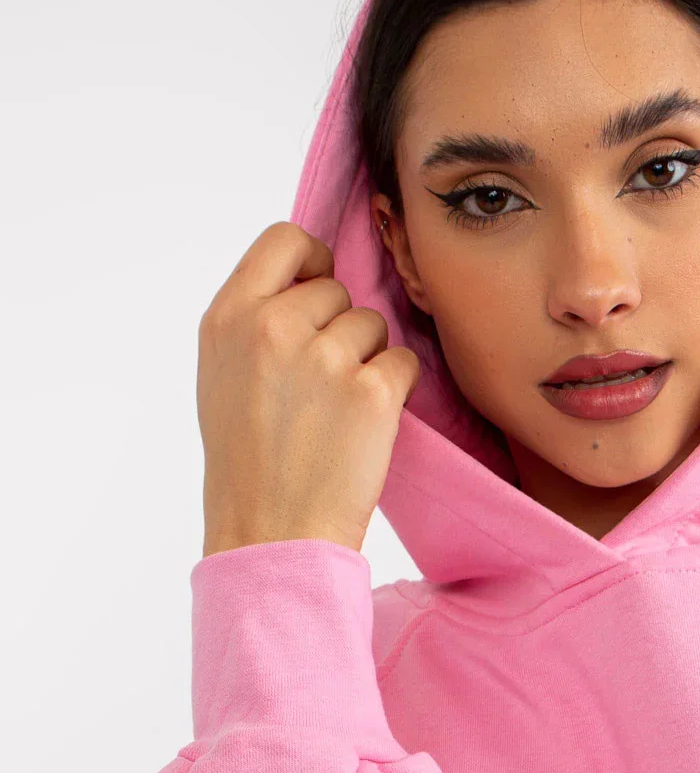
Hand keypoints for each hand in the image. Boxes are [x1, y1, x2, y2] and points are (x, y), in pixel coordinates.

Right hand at [197, 221, 419, 557]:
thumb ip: (255, 321)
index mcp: (228, 318)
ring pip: (373, 325)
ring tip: (338, 411)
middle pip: (337, 290)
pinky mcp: (372, 392)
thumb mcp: (222, 374)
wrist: (271, 532)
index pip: (284, 239)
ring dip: (368, 360)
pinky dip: (397, 388)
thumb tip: (305, 282)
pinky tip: (368, 423)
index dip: (312, 260)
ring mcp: (324, 358)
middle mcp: (273, 327)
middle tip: (322, 385)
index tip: (319, 289)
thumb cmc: (247, 463)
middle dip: (340, 328)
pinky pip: (405, 360)